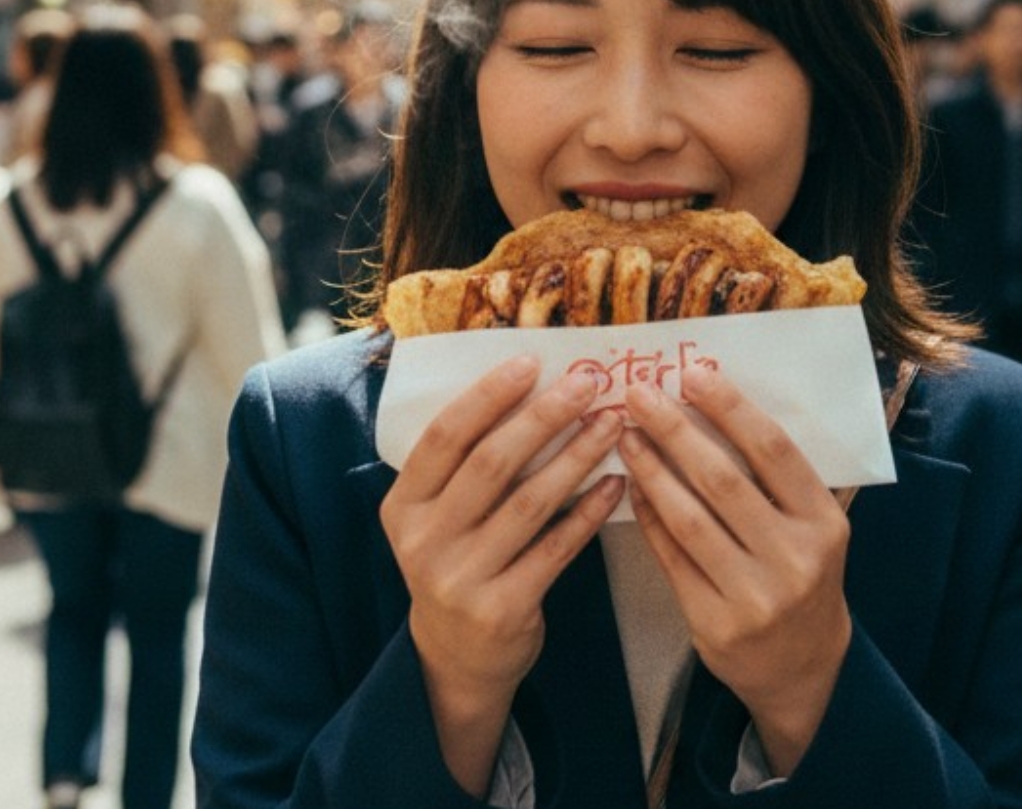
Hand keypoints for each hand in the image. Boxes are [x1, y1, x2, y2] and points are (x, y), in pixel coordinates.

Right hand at [380, 358, 625, 795]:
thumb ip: (466, 465)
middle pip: (490, 463)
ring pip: (529, 503)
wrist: (455, 658)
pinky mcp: (501, 610)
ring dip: (576, 457)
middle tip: (588, 383)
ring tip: (611, 423)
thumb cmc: (459, 562)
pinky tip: (617, 484)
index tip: (531, 362)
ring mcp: (460, 579)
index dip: (487, 395)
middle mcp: (424, 541)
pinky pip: (555, 549)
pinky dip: (588, 513)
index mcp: (403, 506)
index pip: (445, 436)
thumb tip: (529, 385)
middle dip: (543, 417)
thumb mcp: (438, 517)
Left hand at [617, 365, 850, 777]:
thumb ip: (774, 478)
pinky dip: (649, 516)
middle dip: (675, 431)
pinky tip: (631, 486)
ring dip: (651, 470)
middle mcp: (794, 558)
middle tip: (638, 394)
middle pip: (723, 480)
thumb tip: (708, 404)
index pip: (773, 451)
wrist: (802, 666)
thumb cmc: (801, 575)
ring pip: (689, 519)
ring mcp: (754, 596)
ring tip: (624, 435)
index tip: (692, 373)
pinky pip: (672, 557)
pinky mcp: (716, 623)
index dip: (731, 408)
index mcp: (822, 522)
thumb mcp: (811, 527)